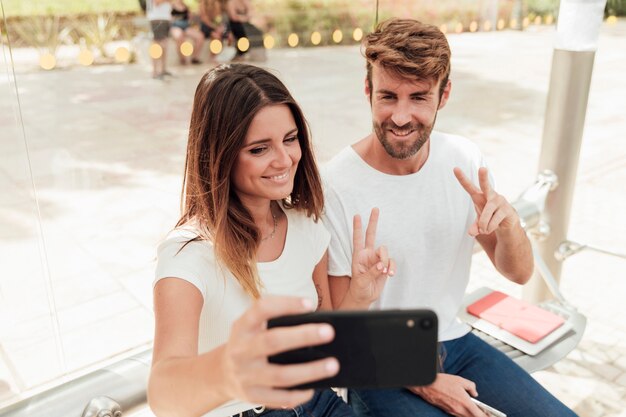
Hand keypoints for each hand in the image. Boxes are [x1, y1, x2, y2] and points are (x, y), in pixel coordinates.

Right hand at [220, 296, 338, 408]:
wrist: (221, 373)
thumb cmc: (248, 343)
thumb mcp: (252, 326)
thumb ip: (276, 321)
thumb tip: (316, 324)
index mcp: (243, 326)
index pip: (262, 308)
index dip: (285, 304)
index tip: (309, 304)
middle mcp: (241, 349)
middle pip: (273, 341)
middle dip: (303, 336)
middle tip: (329, 332)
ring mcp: (245, 375)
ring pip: (280, 375)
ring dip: (310, 370)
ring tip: (333, 365)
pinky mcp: (251, 395)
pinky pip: (279, 398)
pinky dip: (299, 394)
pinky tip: (313, 387)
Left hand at [348, 208, 394, 304]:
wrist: (364, 297)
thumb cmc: (359, 288)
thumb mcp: (362, 281)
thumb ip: (372, 272)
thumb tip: (381, 265)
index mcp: (358, 256)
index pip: (357, 239)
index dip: (357, 227)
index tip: (357, 215)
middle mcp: (368, 255)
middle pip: (371, 235)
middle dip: (373, 222)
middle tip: (375, 209)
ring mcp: (377, 259)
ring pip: (385, 252)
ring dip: (386, 262)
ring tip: (384, 272)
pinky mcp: (385, 266)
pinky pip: (391, 262)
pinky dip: (392, 267)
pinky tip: (390, 274)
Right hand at [409, 374, 487, 416]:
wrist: (426, 385)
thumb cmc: (443, 382)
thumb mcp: (460, 380)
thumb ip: (471, 386)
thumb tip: (475, 393)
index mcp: (465, 404)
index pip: (480, 416)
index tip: (492, 416)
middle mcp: (459, 411)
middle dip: (480, 416)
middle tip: (486, 414)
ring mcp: (453, 412)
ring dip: (472, 415)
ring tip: (477, 411)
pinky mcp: (447, 411)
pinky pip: (459, 415)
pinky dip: (464, 413)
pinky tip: (465, 408)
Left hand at [454, 167, 518, 236]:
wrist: (507, 223)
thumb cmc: (489, 218)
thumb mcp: (479, 223)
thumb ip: (475, 227)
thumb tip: (472, 233)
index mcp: (480, 196)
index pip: (469, 187)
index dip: (462, 178)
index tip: (455, 168)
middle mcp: (490, 195)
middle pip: (486, 186)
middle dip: (483, 177)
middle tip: (482, 168)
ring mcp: (500, 201)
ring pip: (487, 214)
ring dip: (483, 225)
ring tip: (484, 229)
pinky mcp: (507, 209)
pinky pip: (494, 221)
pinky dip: (490, 228)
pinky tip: (492, 228)